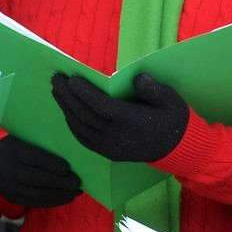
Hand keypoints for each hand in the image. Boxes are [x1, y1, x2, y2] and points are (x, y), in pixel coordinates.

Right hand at [0, 135, 82, 207]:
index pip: (35, 158)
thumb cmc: (15, 148)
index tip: (68, 168)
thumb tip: (68, 151)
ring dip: (60, 194)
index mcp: (14, 150)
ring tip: (75, 193)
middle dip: (60, 182)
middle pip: (38, 178)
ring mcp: (10, 186)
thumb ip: (39, 144)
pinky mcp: (13, 198)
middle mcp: (10, 169)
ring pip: (38, 193)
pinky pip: (35, 202)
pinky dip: (52, 201)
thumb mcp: (21, 140)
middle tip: (77, 182)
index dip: (53, 164)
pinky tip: (65, 198)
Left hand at [50, 71, 189, 163]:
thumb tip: (138, 78)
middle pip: (86, 116)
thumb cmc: (172, 119)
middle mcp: (118, 136)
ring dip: (66, 109)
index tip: (71, 79)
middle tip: (55, 79)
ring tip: (57, 91)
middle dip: (68, 97)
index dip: (85, 93)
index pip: (102, 107)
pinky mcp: (108, 153)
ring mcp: (111, 147)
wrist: (176, 148)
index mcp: (132, 122)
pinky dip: (72, 125)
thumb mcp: (171, 100)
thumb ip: (154, 89)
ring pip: (81, 128)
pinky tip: (67, 111)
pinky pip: (84, 139)